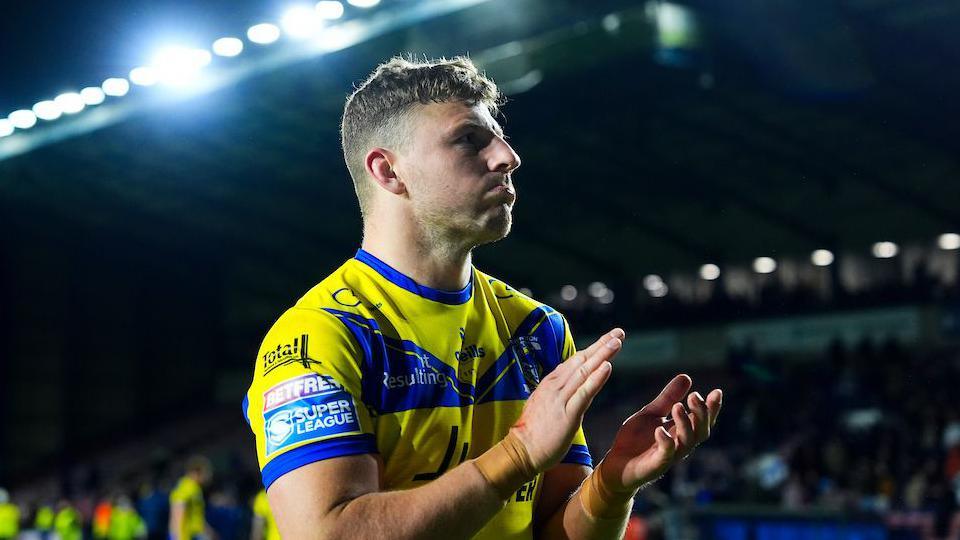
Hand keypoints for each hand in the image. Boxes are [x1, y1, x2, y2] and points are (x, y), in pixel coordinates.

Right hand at [510, 328, 624, 470]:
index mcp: (551, 384)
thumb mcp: (544, 405)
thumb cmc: (533, 432)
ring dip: (602, 355)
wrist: (521, 451)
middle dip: (601, 346)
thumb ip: (556, 393)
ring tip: (616, 342)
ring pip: (585, 371)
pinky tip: (607, 366)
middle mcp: (556, 386)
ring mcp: (561, 398)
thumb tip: (568, 385)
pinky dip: (596, 378)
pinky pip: (584, 393)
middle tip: (618, 332)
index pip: (575, 361)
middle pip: (582, 361)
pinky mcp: (568, 414)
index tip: (607, 339)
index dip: (592, 349)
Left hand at [599, 374, 721, 494]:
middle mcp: (679, 445)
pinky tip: (660, 430)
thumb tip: (687, 376)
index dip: (712, 408)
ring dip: (685, 424)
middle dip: (701, 415)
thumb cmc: (636, 441)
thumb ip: (668, 397)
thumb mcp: (652, 413)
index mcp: (680, 432)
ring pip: (686, 442)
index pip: (702, 420)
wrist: (615, 466)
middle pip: (700, 432)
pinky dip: (665, 442)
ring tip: (678, 407)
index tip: (717, 392)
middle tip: (695, 397)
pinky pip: (665, 455)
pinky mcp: (654, 466)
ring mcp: (668, 456)